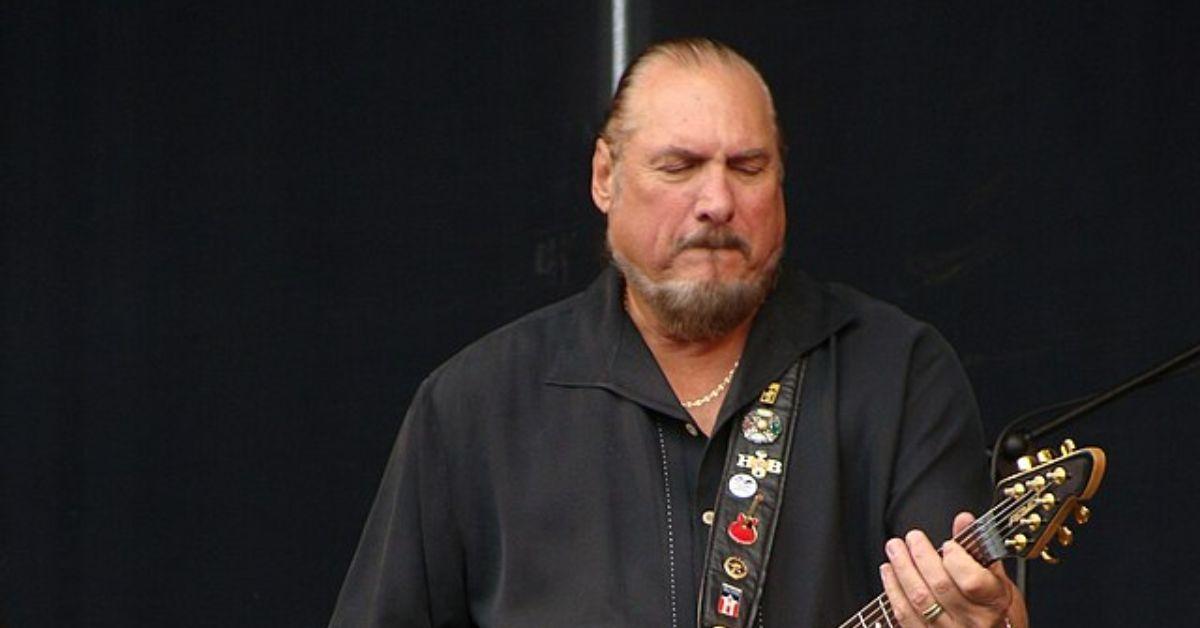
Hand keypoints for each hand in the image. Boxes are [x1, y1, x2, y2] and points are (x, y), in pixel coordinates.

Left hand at [879, 512, 1025, 627]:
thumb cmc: (993, 613)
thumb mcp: (997, 581)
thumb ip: (977, 550)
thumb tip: (963, 520)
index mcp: (993, 603)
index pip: (973, 581)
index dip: (957, 559)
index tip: (948, 545)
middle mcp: (971, 621)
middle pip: (940, 586)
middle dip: (922, 556)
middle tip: (912, 538)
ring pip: (919, 599)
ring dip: (902, 569)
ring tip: (895, 549)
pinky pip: (904, 615)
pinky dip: (893, 590)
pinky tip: (889, 572)